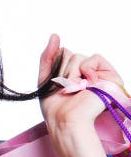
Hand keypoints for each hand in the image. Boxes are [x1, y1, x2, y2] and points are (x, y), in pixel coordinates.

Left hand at [38, 33, 123, 148]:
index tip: (55, 83)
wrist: (66, 120)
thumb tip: (55, 35)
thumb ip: (48, 56)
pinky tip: (87, 83)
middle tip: (66, 89)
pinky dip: (87, 69)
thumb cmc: (55, 106)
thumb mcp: (45, 78)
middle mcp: (86, 74)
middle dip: (63, 71)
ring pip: (78, 57)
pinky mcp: (110, 77)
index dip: (55, 67)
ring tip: (75, 89)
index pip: (62, 55)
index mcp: (72, 75)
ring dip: (71, 74)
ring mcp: (98, 75)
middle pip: (69, 55)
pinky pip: (95, 57)